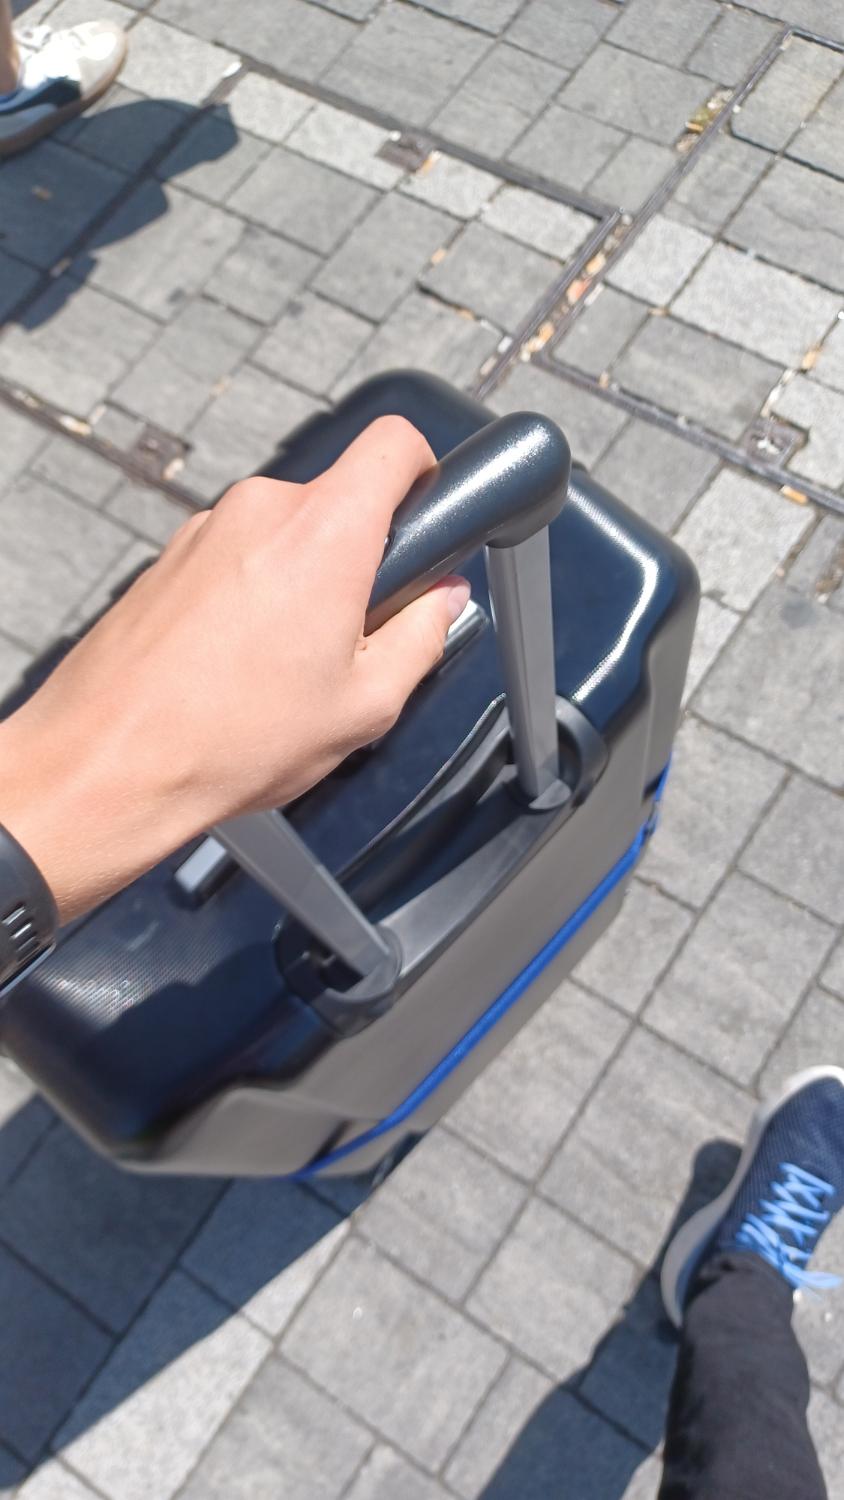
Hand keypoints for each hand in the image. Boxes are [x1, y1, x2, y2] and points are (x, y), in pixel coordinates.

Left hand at [0, 417, 469, 922]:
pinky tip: (241, 667)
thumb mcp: (364, 706)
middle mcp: (262, 511)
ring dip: (302, 584)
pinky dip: (253, 598)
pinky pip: (237, 559)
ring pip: (286, 536)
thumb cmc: (225, 739)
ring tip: (288, 668)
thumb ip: (422, 638)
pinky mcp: (170, 557)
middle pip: (339, 502)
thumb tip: (442, 604)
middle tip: (357, 635)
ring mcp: (207, 529)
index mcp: (325, 533)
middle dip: (361, 558)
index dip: (425, 473)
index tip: (428, 517)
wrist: (110, 762)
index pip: (395, 442)